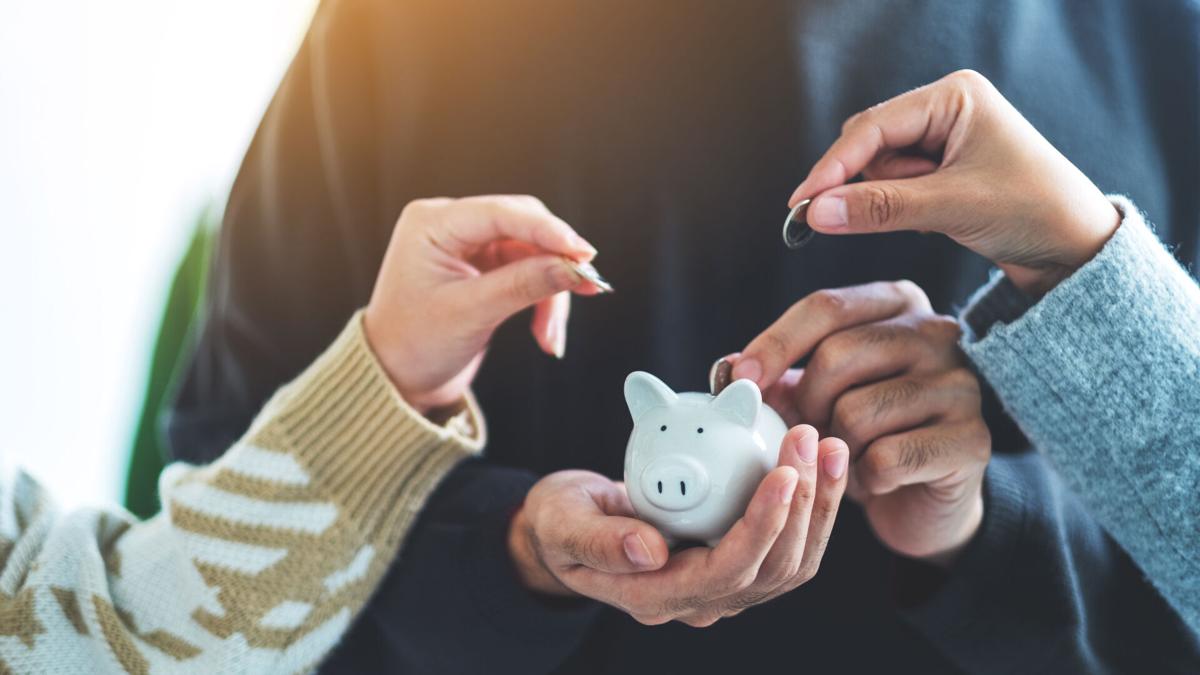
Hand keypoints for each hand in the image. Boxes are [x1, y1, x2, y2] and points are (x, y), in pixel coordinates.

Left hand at [364, 195, 601, 413]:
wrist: (396, 380)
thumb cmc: (414, 346)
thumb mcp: (470, 314)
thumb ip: (523, 285)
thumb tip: (574, 268)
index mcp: (432, 224)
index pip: (501, 213)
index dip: (548, 231)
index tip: (584, 253)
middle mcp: (451, 226)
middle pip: (525, 228)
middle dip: (555, 262)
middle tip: (588, 287)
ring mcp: (470, 246)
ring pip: (534, 254)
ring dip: (551, 292)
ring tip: (552, 336)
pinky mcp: (486, 268)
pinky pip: (529, 273)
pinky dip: (542, 301)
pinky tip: (546, 335)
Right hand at [509, 426, 848, 625]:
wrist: (571, 526)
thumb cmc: (563, 520)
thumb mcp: (563, 524)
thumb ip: (598, 541)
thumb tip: (649, 552)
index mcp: (657, 596)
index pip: (727, 571)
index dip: (762, 525)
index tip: (782, 472)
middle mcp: (700, 601)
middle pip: (773, 568)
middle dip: (803, 505)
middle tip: (810, 440)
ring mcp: (723, 586)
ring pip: (792, 560)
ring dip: (820, 504)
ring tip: (829, 446)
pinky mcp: (739, 562)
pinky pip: (789, 542)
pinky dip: (812, 503)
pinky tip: (820, 459)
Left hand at [731, 281, 989, 565]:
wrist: (922, 497)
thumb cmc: (864, 433)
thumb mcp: (815, 395)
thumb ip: (777, 376)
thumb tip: (728, 369)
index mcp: (897, 304)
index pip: (825, 307)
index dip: (774, 344)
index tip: (738, 381)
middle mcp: (938, 333)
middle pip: (838, 355)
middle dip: (806, 404)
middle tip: (809, 433)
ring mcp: (961, 385)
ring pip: (859, 412)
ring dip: (835, 448)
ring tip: (846, 456)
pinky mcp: (973, 440)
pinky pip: (887, 458)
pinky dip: (865, 478)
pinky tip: (875, 479)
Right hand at [792, 69, 1120, 296]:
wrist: (1078, 249)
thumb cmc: (1034, 212)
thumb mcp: (952, 208)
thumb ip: (879, 208)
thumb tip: (816, 212)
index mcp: (954, 97)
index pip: (872, 128)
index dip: (833, 167)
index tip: (802, 203)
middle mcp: (945, 109)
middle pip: (868, 144)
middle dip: (863, 184)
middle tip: (856, 218)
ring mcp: (943, 140)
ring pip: (877, 170)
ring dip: (885, 200)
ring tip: (932, 217)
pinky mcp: (942, 170)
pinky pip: (894, 186)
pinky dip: (897, 208)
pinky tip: (931, 220)